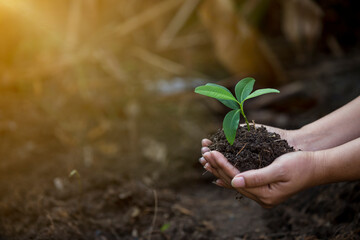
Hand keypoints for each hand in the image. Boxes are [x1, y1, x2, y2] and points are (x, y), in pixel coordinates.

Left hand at [199, 125, 316, 207]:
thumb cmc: (301, 165)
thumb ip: (257, 177)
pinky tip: (218, 173)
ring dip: (220, 169)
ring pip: (235, 181)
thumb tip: (233, 181)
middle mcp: (262, 197)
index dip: (222, 165)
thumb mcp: (279, 169)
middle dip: (217, 166)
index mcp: (265, 195)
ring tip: (206, 159)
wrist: (317, 167)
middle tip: (204, 152)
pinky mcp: (263, 187)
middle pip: (232, 181)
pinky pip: (241, 181)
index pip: (237, 179)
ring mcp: (262, 194)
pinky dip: (229, 174)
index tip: (211, 152)